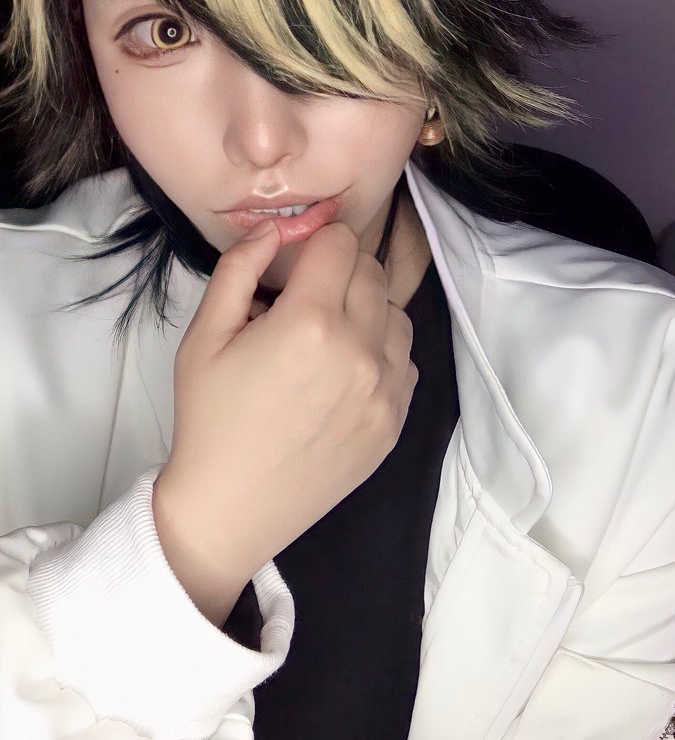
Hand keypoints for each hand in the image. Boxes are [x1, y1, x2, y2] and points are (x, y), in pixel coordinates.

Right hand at [156, 217, 418, 581]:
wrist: (231, 508)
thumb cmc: (210, 419)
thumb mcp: (204, 337)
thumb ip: (239, 270)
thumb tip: (274, 230)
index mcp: (310, 322)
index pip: (342, 242)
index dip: (316, 244)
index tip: (296, 265)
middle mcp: (360, 351)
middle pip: (372, 273)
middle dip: (340, 273)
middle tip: (304, 301)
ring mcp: (385, 390)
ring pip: (396, 314)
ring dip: (367, 311)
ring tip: (326, 338)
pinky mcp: (395, 421)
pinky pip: (405, 361)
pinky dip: (380, 354)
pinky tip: (343, 373)